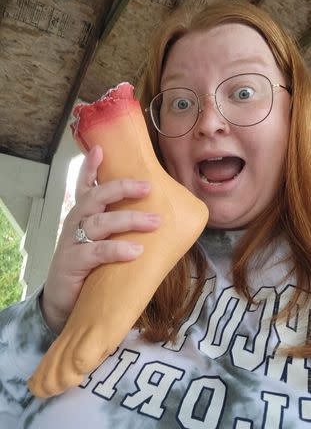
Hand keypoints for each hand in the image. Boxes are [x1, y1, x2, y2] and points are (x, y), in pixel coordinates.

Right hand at [40, 145, 160, 333]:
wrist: (64, 304)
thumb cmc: (90, 268)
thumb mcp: (103, 244)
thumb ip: (120, 230)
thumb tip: (159, 220)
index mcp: (83, 216)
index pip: (85, 187)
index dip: (91, 167)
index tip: (101, 149)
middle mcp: (75, 223)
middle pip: (95, 197)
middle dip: (121, 188)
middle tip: (148, 186)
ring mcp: (72, 242)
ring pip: (98, 222)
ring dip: (128, 219)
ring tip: (154, 221)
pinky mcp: (72, 263)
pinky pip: (95, 252)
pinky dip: (116, 249)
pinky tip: (135, 250)